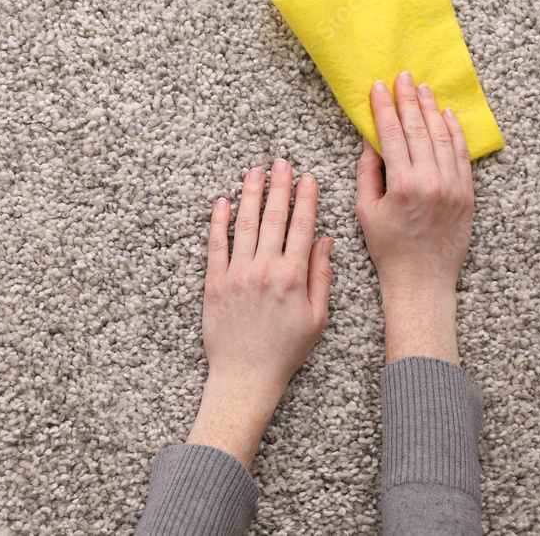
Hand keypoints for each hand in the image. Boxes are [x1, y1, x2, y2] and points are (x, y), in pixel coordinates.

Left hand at [186, 160, 333, 468]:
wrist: (245, 376)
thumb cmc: (285, 350)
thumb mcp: (317, 317)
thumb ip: (321, 275)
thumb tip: (325, 240)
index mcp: (294, 277)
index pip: (302, 226)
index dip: (306, 199)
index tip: (308, 177)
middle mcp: (266, 269)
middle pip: (274, 218)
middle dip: (279, 186)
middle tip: (281, 163)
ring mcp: (238, 274)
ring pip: (245, 225)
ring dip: (251, 195)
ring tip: (255, 172)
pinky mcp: (214, 283)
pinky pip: (216, 245)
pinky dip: (219, 221)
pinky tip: (223, 202)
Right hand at [355, 72, 473, 365]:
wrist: (422, 281)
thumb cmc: (389, 249)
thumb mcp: (367, 211)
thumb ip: (367, 173)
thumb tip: (371, 142)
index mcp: (402, 185)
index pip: (391, 135)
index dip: (383, 107)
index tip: (377, 87)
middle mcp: (431, 181)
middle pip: (418, 129)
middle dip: (407, 99)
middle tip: (402, 76)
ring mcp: (453, 187)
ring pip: (442, 137)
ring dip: (431, 110)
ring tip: (422, 88)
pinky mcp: (468, 194)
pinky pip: (462, 155)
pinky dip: (455, 133)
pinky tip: (447, 115)